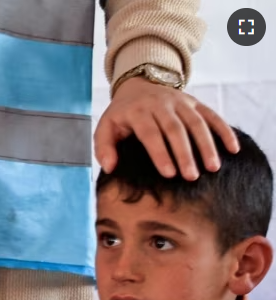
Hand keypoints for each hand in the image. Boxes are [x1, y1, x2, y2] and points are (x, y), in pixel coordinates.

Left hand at [95, 78, 238, 179]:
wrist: (137, 85)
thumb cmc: (121, 115)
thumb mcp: (105, 127)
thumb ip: (103, 147)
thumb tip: (109, 167)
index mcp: (137, 111)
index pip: (150, 133)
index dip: (160, 153)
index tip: (169, 174)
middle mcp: (160, 104)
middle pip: (175, 129)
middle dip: (185, 153)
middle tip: (192, 177)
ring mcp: (180, 101)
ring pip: (196, 122)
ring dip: (206, 145)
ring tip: (213, 167)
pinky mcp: (194, 102)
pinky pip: (212, 115)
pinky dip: (224, 130)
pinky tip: (233, 149)